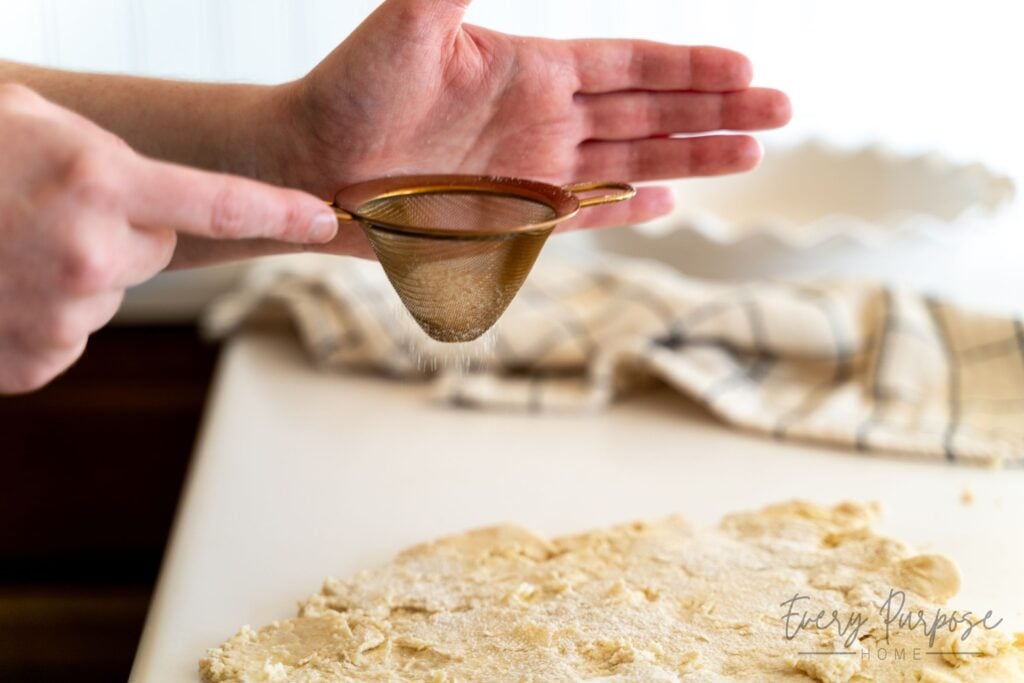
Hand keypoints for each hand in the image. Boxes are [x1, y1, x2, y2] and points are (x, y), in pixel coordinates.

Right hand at [0, 84, 338, 392]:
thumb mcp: (32, 124)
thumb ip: (106, 158)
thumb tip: (155, 199)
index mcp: (98, 183)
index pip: (217, 204)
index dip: (278, 212)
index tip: (328, 220)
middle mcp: (91, 253)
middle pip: (156, 248)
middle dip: (122, 230)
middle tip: (53, 210)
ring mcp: (63, 313)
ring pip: (109, 289)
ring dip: (76, 271)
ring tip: (11, 247)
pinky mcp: (38, 359)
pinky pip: (71, 330)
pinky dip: (45, 312)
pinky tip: (1, 286)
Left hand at [278, 0, 790, 231]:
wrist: (311, 161)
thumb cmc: (351, 86)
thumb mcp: (412, 20)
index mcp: (531, 70)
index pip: (629, 64)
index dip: (686, 66)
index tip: (744, 65)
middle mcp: (543, 122)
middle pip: (649, 113)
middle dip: (715, 111)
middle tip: (780, 109)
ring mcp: (533, 175)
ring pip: (631, 164)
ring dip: (692, 159)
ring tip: (752, 155)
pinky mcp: (513, 222)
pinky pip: (584, 217)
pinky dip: (625, 213)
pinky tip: (667, 204)